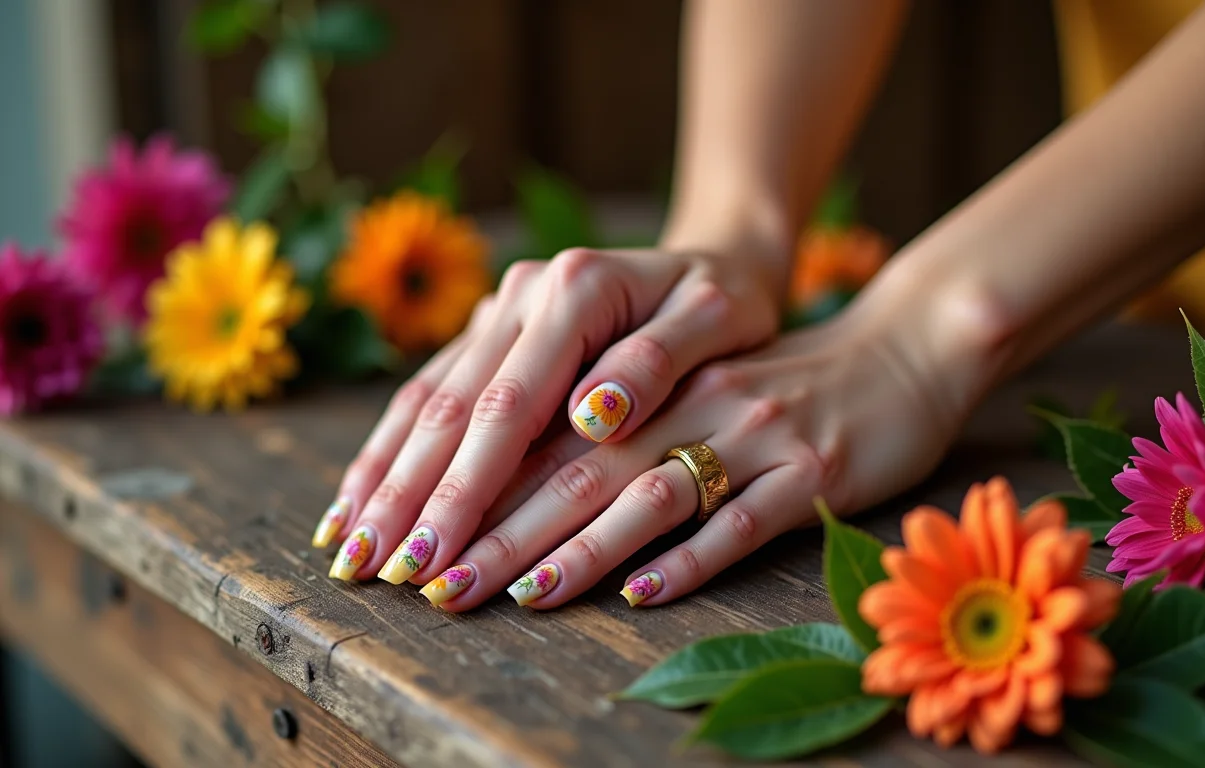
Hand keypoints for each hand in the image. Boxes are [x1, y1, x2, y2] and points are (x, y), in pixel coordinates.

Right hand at [314, 243, 784, 583]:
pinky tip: (361, 498)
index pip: (508, 405)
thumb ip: (656, 361)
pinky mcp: (493, 331)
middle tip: (365, 570)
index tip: (431, 555)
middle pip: (451, 407)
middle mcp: (523, 294)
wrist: (716, 256)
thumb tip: (594, 417)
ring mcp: (501, 310)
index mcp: (575, 289)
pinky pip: (433, 393)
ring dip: (383, 477)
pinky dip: (394, 450)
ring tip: (343, 547)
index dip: (465, 486)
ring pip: (427, 400)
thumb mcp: (718, 318)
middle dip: (406, 495)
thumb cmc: (727, 299)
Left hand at [419, 279, 994, 609]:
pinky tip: (640, 594)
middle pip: (582, 466)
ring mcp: (757, 430)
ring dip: (580, 548)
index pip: (546, 430)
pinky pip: (744, 520)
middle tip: (436, 581)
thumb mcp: (692, 384)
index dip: (474, 483)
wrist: (899, 353)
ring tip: (517, 592)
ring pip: (653, 491)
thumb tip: (510, 479)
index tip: (415, 536)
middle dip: (503, 527)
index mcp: (654, 374)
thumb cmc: (778, 382)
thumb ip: (613, 421)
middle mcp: (694, 396)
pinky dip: (689, 559)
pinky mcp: (815, 470)